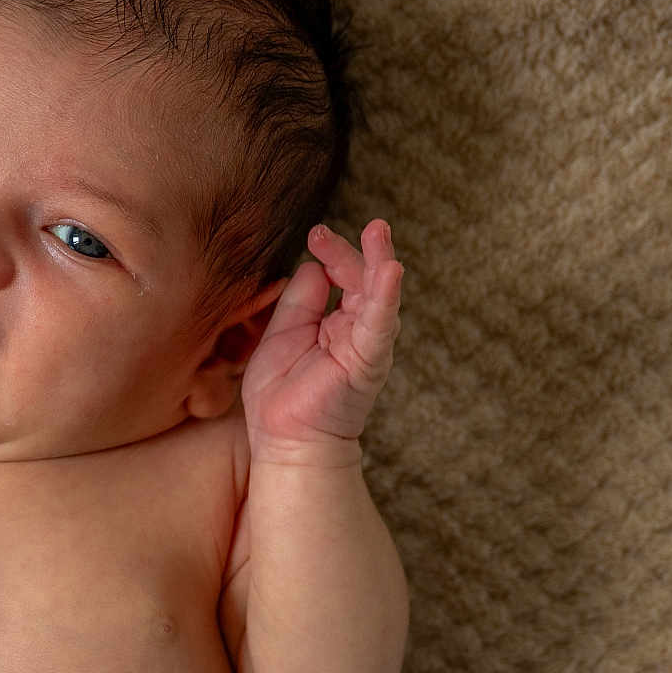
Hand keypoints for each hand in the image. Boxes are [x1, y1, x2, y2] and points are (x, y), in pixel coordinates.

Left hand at [241, 220, 401, 455]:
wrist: (284, 441)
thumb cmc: (281, 395)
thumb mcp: (282, 334)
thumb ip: (300, 300)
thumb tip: (313, 265)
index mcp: (336, 323)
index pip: (341, 277)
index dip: (331, 253)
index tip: (315, 234)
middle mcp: (357, 331)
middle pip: (361, 279)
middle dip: (349, 251)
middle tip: (322, 232)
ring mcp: (366, 344)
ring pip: (379, 295)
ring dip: (380, 261)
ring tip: (378, 231)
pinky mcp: (368, 360)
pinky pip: (380, 324)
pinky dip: (386, 296)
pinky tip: (390, 269)